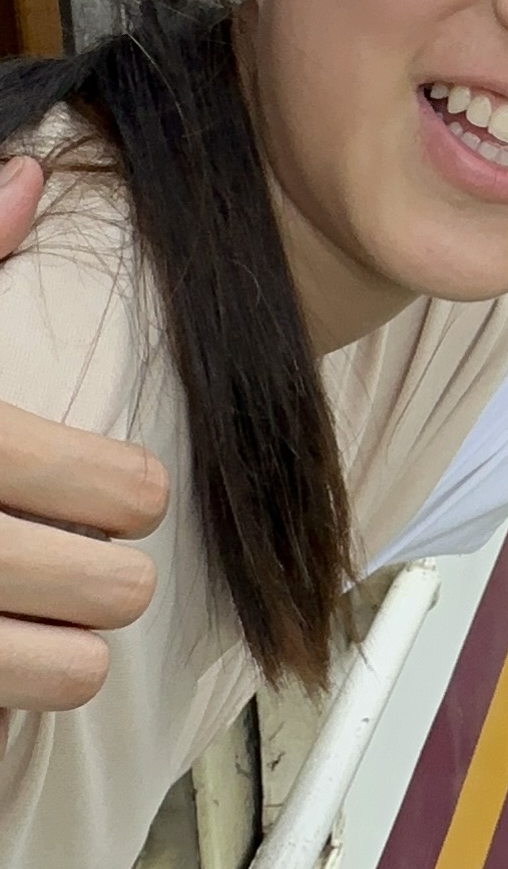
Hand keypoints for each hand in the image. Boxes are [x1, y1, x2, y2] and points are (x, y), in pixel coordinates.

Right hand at [0, 156, 167, 709]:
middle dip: (111, 576)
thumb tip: (26, 179)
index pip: (93, 480)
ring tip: (65, 631)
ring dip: (69, 652)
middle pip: (97, 581)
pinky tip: (1, 657)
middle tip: (105, 567)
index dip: (125, 489)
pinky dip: (5, 689)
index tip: (132, 491)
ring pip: (59, 669)